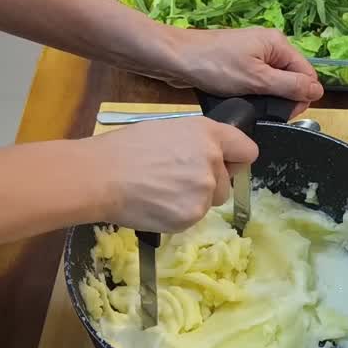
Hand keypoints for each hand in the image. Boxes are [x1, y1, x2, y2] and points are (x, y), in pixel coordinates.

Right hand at [85, 117, 258, 232]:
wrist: (101, 176)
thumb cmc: (125, 149)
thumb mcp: (167, 129)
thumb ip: (196, 142)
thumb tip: (208, 157)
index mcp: (208, 133)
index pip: (246, 151)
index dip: (236, 160)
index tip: (226, 166)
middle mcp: (213, 160)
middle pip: (226, 182)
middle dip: (207, 184)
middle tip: (174, 181)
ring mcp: (204, 190)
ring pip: (210, 202)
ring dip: (193, 201)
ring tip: (161, 192)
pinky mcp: (192, 214)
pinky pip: (193, 218)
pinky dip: (177, 215)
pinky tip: (155, 204)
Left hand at [170, 27, 324, 116]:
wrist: (176, 59)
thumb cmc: (215, 66)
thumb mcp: (257, 79)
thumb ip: (289, 86)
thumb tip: (318, 92)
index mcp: (278, 43)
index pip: (307, 74)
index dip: (302, 96)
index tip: (285, 114)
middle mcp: (269, 46)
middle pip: (292, 78)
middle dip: (284, 98)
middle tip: (266, 113)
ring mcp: (253, 55)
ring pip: (274, 83)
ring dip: (267, 98)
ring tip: (252, 107)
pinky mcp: (239, 64)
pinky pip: (258, 82)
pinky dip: (254, 94)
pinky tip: (243, 101)